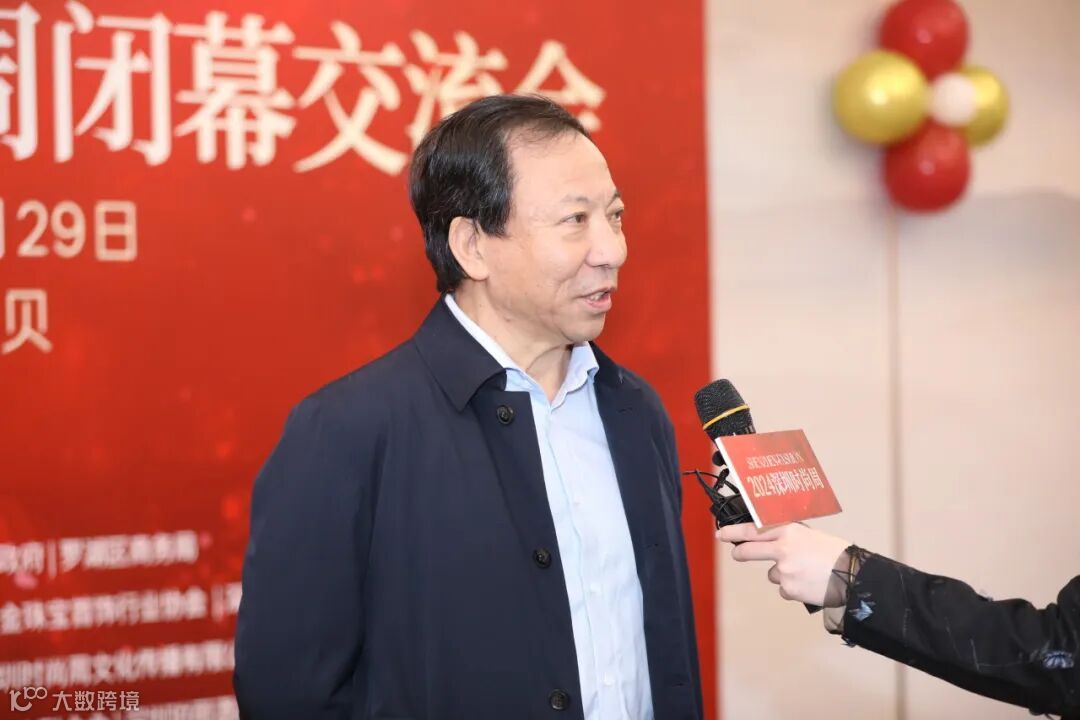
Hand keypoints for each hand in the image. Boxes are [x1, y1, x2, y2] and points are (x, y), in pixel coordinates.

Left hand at [716, 523, 851, 606]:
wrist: (853, 576)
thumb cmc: (835, 554)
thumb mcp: (811, 536)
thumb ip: (790, 537)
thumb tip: (774, 540)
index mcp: (788, 531)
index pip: (752, 530)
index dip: (734, 532)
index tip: (721, 534)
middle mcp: (782, 549)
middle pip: (748, 551)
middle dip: (740, 553)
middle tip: (738, 554)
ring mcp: (783, 570)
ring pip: (773, 574)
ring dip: (784, 574)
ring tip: (807, 572)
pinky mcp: (789, 589)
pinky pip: (785, 589)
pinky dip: (794, 588)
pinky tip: (810, 583)